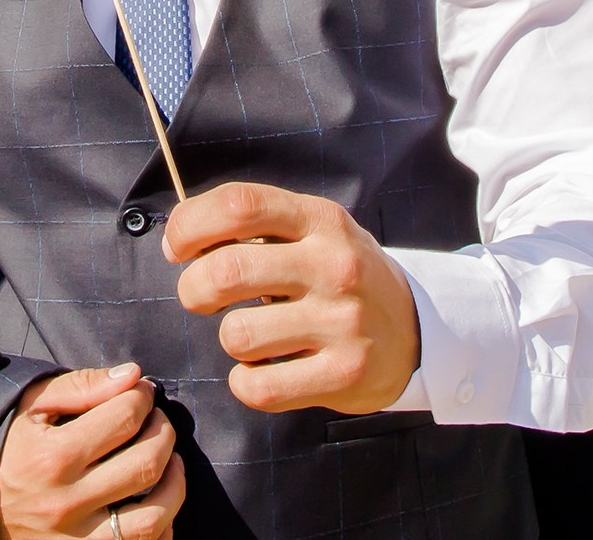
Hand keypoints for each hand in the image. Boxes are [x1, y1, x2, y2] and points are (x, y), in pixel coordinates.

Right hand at [0, 363, 182, 539]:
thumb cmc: (11, 449)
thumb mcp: (32, 407)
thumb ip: (81, 386)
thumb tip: (133, 376)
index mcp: (52, 458)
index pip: (124, 418)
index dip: (142, 398)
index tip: (141, 393)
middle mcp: (66, 503)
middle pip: (145, 463)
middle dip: (164, 432)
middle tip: (157, 421)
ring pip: (154, 516)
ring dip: (174, 482)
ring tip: (168, 460)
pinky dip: (163, 525)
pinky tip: (155, 500)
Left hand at [166, 182, 418, 413]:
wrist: (415, 330)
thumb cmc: (338, 275)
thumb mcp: (311, 231)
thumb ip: (254, 225)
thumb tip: (179, 238)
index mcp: (320, 220)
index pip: (240, 205)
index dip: (190, 224)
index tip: (177, 247)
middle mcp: (335, 266)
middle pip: (226, 272)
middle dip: (194, 289)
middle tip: (202, 297)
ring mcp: (343, 322)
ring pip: (237, 336)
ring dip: (231, 340)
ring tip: (256, 335)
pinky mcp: (345, 374)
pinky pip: (260, 387)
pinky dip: (247, 383)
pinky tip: (267, 370)